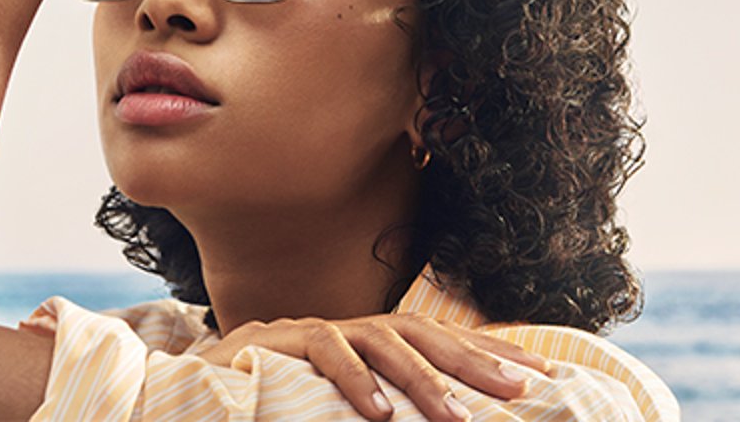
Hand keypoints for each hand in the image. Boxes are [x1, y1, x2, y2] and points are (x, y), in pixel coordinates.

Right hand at [194, 313, 554, 421]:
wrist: (198, 379)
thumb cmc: (278, 392)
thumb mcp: (346, 400)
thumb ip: (391, 401)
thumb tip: (450, 418)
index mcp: (375, 339)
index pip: (445, 339)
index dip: (492, 352)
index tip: (542, 373)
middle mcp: (354, 326)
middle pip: (427, 335)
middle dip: (476, 362)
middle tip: (520, 392)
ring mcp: (318, 328)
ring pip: (384, 343)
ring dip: (423, 381)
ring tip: (456, 418)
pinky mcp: (279, 339)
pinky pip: (326, 353)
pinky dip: (356, 382)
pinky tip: (381, 414)